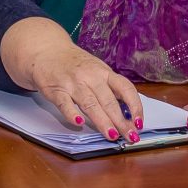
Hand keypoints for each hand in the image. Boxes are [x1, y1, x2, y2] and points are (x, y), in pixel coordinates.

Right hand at [24, 43, 143, 142]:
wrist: (47, 50)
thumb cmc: (76, 64)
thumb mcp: (97, 69)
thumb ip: (110, 87)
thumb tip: (127, 113)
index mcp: (104, 72)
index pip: (125, 88)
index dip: (135, 106)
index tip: (139, 122)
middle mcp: (90, 77)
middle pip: (109, 101)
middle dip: (121, 121)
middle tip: (130, 136)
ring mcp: (73, 83)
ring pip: (90, 104)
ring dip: (102, 121)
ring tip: (111, 135)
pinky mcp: (56, 90)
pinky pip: (65, 104)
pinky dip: (72, 114)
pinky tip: (79, 124)